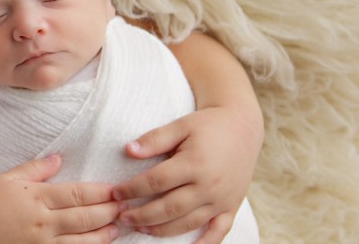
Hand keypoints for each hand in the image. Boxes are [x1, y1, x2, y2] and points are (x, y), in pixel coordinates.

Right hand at [0, 155, 121, 243]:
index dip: (101, 192)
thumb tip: (59, 158)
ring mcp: (41, 243)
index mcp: (36, 197)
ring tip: (118, 228)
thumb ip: (36, 168)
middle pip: (85, 217)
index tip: (117, 189)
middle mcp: (42, 222)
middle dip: (109, 211)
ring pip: (82, 241)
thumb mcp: (9, 178)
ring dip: (103, 234)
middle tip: (127, 206)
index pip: (77, 194)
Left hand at [112, 107, 261, 242]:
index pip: (156, 182)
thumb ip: (154, 139)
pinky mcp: (231, 207)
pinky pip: (218, 232)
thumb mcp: (180, 125)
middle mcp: (209, 185)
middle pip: (169, 208)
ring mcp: (221, 200)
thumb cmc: (207, 125)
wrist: (242, 127)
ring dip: (162, 230)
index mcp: (194, 163)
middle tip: (122, 217)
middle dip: (142, 215)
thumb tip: (128, 150)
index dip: (132, 190)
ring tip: (140, 228)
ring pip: (188, 223)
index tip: (115, 193)